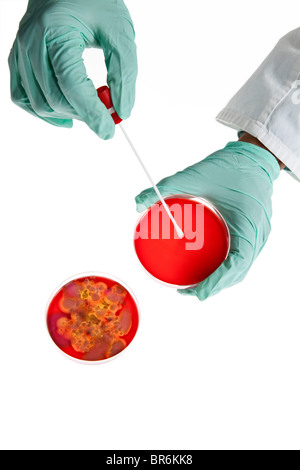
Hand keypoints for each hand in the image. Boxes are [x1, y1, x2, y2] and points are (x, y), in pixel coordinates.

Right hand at [8, 0, 136, 138]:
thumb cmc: (94, 0)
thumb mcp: (119, 31)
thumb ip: (124, 72)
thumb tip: (122, 111)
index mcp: (55, 29)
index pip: (72, 84)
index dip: (92, 113)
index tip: (109, 131)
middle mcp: (31, 41)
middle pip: (54, 99)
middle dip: (83, 114)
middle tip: (106, 113)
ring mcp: (20, 51)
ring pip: (39, 104)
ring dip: (66, 115)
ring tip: (88, 108)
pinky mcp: (17, 60)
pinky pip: (22, 98)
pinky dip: (42, 111)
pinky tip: (64, 114)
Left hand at [135, 141, 279, 299]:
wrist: (255, 155)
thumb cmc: (231, 164)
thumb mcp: (196, 175)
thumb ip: (167, 187)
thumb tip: (139, 201)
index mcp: (247, 225)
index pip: (236, 265)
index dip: (216, 283)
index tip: (196, 293)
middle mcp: (257, 234)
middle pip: (238, 273)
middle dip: (215, 286)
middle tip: (189, 291)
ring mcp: (259, 234)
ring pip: (241, 267)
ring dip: (221, 279)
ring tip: (198, 284)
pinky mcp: (255, 231)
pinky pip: (242, 255)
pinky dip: (226, 266)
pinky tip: (209, 265)